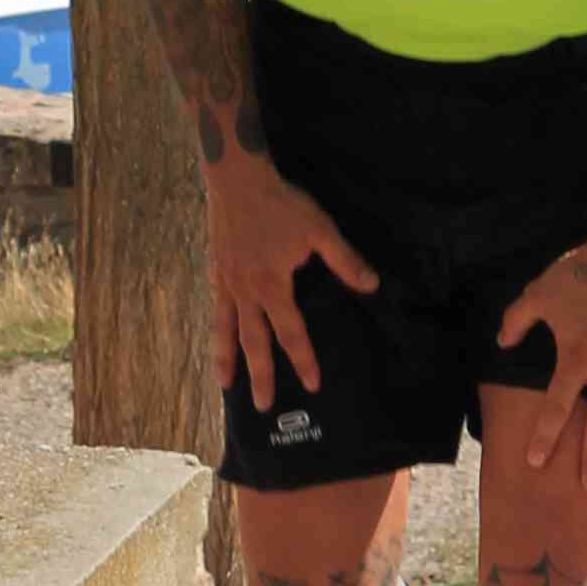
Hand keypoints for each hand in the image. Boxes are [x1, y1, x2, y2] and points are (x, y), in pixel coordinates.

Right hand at [203, 152, 378, 407]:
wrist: (237, 179)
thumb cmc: (281, 204)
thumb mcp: (319, 230)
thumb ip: (345, 261)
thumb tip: (371, 286)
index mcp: (272, 287)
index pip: (291, 333)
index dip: (303, 360)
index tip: (312, 384)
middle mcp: (245, 292)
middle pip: (253, 343)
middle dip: (260, 376)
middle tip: (263, 406)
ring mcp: (225, 283)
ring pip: (225, 330)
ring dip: (226, 360)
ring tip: (225, 384)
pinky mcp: (215, 270)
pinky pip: (215, 307)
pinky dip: (216, 326)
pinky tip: (218, 335)